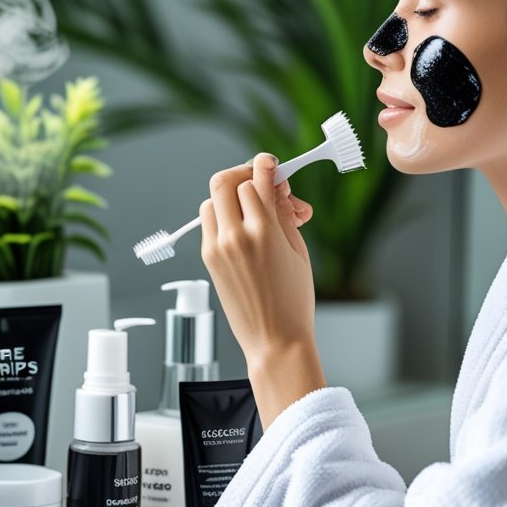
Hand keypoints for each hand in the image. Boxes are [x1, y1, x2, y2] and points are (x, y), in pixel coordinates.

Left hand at [200, 153, 325, 425]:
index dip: (266, 167)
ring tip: (254, 210)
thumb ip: (283, 214)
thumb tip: (276, 187)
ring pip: (212, 201)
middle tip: (259, 183)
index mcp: (263, 232)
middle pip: (224, 182)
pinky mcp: (208, 259)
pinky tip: (245, 229)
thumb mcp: (298, 251)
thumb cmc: (293, 301)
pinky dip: (223, 217)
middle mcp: (235, 236)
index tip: (272, 165)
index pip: (256, 180)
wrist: (275, 340)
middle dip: (243, 175)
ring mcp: (216, 248)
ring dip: (230, 197)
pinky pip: (209, 224)